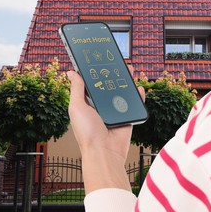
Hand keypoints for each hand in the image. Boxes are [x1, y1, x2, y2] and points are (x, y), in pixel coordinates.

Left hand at [67, 69, 144, 192]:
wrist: (104, 152)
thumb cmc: (87, 132)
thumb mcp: (77, 107)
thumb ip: (77, 89)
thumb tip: (72, 72)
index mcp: (88, 103)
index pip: (92, 84)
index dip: (95, 72)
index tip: (98, 59)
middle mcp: (102, 106)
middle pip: (109, 85)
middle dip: (113, 74)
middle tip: (117, 62)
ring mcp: (116, 111)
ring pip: (122, 92)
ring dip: (126, 81)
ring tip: (129, 69)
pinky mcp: (128, 117)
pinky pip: (134, 104)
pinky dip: (138, 95)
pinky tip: (138, 87)